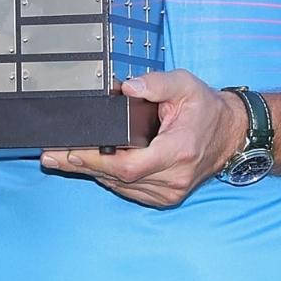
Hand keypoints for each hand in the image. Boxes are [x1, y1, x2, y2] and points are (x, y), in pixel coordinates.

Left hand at [39, 70, 246, 207]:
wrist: (230, 133)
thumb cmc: (206, 109)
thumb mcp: (185, 84)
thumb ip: (156, 83)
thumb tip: (126, 88)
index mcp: (178, 151)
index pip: (130, 165)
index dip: (97, 162)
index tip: (70, 153)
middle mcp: (173, 177)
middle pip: (118, 178)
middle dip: (81, 166)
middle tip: (50, 157)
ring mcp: (170, 191)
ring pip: (121, 186)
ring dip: (91, 173)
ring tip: (61, 160)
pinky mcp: (166, 197)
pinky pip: (129, 190)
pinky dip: (109, 178)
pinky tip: (90, 167)